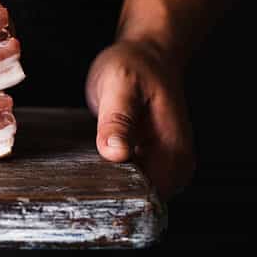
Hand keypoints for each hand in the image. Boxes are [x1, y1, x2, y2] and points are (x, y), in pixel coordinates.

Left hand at [85, 40, 194, 199]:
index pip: (149, 197)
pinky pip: (135, 182)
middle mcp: (177, 162)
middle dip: (111, 197)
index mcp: (172, 148)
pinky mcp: (156, 161)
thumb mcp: (119, 86)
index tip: (88, 193)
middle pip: (143, 202)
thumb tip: (116, 153)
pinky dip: (114, 179)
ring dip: (111, 189)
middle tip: (78, 184)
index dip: (117, 200)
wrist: (147, 55)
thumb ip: (117, 120)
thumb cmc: (135, 66)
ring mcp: (168, 164)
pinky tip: (95, 166)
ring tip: (84, 173)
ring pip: (138, 195)